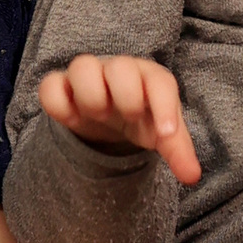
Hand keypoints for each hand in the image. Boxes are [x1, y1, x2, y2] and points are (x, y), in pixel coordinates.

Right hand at [38, 52, 202, 186]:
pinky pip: (51, 86)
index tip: (165, 136)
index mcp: (149, 77)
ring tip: (98, 116)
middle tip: (127, 118)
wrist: (111, 114)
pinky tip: (72, 120)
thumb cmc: (142, 118)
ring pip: (82, 66)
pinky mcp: (60, 85)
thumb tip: (192, 177)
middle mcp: (119, 69)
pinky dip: (58, 104)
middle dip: (126, 96)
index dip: (165, 107)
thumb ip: (177, 152)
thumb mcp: (161, 133)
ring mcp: (88, 74)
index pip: (160, 82)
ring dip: (91, 95)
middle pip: (120, 67)